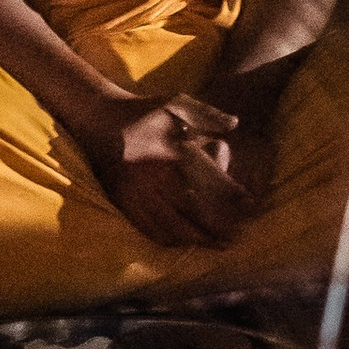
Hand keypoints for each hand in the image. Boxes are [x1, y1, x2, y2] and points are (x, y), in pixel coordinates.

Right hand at [88, 95, 250, 245]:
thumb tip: (236, 124)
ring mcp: (136, 193)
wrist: (97, 118)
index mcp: (170, 154)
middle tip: (239, 237)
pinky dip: (170, 239)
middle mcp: (153, 177)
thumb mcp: (175, 103)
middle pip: (193, 212)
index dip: (230, 197)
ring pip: (171, 226)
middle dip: (218, 227)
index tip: (250, 205)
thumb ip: (207, 114)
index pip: (208, 182)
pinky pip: (148, 228)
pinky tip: (186, 242)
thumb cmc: (143, 112)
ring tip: (219, 245)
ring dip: (197, 239)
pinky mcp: (122, 202)